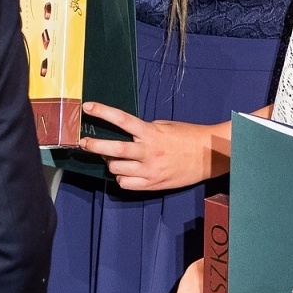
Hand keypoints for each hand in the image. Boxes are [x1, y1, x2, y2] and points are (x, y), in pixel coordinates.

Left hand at [77, 102, 225, 190]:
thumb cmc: (187, 137)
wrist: (209, 156)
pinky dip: (122, 177)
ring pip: (117, 170)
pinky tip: (126, 171)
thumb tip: (125, 136)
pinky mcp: (153, 185)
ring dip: (110, 163)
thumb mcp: (164, 126)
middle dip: (94, 146)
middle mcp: (148, 153)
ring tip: (114, 158)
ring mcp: (150, 171)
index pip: (122, 120)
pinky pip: (126, 184)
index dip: (103, 112)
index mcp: (151, 133)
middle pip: (114, 151)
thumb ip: (144, 131)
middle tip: (83, 142)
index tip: (88, 107)